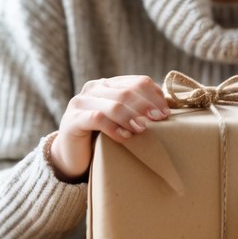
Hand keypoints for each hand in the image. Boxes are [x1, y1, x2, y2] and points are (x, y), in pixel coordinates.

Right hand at [49, 75, 169, 180]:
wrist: (71, 156)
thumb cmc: (102, 138)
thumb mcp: (121, 121)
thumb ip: (136, 111)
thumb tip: (166, 111)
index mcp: (108, 84)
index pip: (138, 82)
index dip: (155, 96)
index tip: (166, 113)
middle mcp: (94, 88)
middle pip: (127, 91)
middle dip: (146, 106)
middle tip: (159, 120)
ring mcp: (81, 102)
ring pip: (113, 104)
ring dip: (132, 117)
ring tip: (143, 129)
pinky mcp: (72, 120)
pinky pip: (97, 119)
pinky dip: (114, 128)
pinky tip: (125, 137)